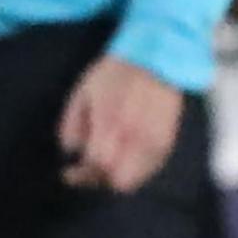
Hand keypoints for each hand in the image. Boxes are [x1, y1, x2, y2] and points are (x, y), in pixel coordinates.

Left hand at [56, 55, 182, 193]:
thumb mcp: (81, 94)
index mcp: (110, 123)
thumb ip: (71, 125)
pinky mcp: (168, 140)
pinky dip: (135, 171)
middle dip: (98, 179)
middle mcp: (135, 135)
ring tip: (105, 166)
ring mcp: (155, 140)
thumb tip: (70, 151)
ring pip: (135, 179)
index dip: (80, 174)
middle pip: (116, 179)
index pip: (96, 164)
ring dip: (116, 177)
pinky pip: (150, 169)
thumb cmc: (113, 75)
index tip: (69, 172)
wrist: (156, 58)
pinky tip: (123, 160)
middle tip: (87, 171)